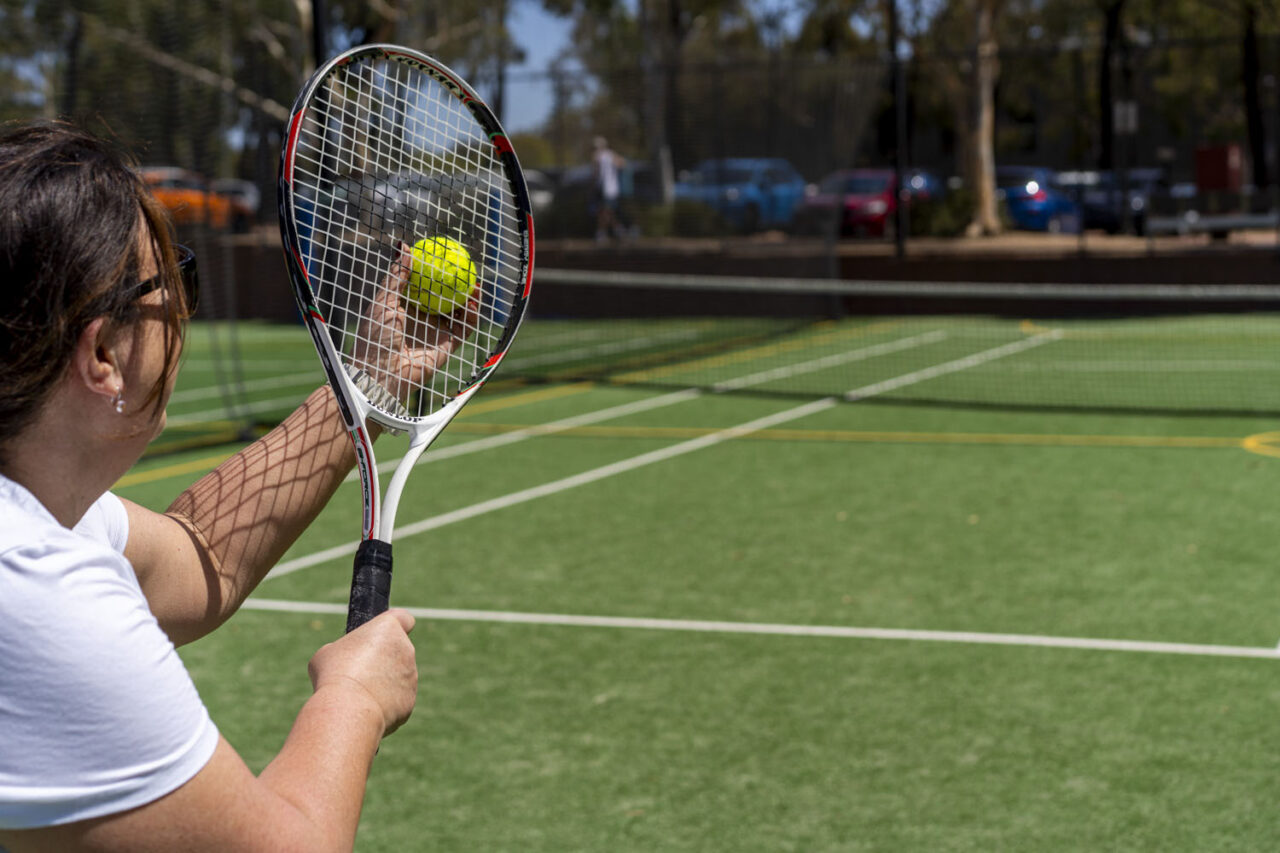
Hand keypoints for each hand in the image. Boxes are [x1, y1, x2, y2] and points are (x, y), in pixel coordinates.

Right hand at [308, 609, 417, 736]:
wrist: (348, 709)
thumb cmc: (334, 674)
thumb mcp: (328, 653)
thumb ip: (344, 650)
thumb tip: (346, 659)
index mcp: (389, 628)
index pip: (404, 619)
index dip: (395, 626)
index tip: (383, 635)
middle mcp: (406, 648)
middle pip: (397, 650)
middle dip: (382, 659)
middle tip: (358, 671)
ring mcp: (411, 675)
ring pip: (397, 676)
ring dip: (383, 682)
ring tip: (358, 693)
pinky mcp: (410, 699)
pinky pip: (397, 699)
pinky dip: (385, 703)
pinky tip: (365, 708)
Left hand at [351, 242, 479, 406]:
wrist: (381, 373)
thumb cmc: (375, 336)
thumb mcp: (384, 300)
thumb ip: (397, 275)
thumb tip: (404, 246)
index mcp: (406, 306)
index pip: (425, 284)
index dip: (436, 271)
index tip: (444, 255)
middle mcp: (423, 317)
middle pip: (446, 296)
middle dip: (458, 282)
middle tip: (466, 266)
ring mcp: (436, 331)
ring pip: (459, 311)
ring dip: (469, 297)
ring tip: (475, 283)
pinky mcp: (447, 345)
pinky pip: (464, 328)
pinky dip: (471, 315)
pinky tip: (473, 301)